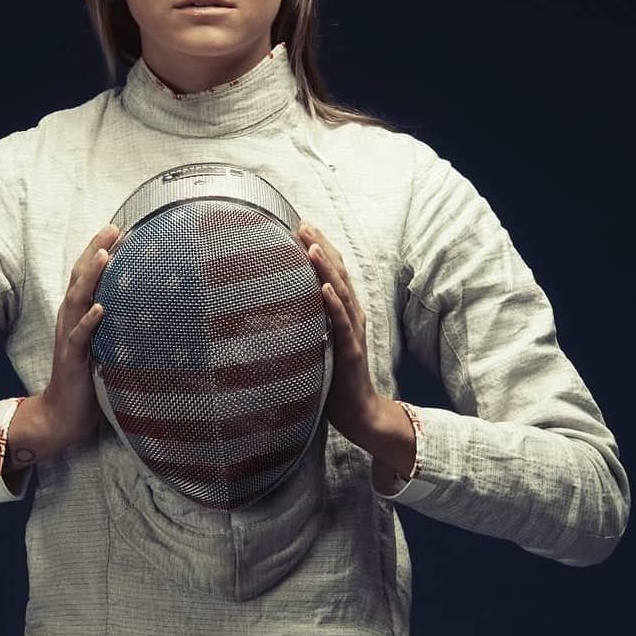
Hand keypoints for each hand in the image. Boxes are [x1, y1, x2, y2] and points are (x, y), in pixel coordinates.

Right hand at [38, 222, 121, 450]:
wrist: (64, 414)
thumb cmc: (89, 378)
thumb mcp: (105, 344)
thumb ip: (116, 323)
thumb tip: (146, 305)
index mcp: (78, 315)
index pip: (87, 276)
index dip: (99, 250)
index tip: (119, 229)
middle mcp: (70, 320)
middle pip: (79, 278)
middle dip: (94, 251)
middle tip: (112, 228)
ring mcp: (69, 338)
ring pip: (76, 300)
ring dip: (90, 277)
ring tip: (104, 255)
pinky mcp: (72, 360)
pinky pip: (79, 337)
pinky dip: (88, 321)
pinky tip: (100, 308)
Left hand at [295, 221, 382, 450]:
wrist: (359, 412)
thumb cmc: (334, 378)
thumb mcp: (318, 342)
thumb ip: (307, 322)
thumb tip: (276, 306)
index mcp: (344, 312)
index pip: (333, 272)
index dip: (319, 247)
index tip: (301, 225)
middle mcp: (352, 315)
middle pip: (338, 273)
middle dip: (321, 246)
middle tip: (303, 224)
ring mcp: (353, 332)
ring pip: (341, 292)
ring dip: (326, 268)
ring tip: (311, 246)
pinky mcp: (350, 351)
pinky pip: (342, 324)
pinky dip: (334, 304)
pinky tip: (325, 288)